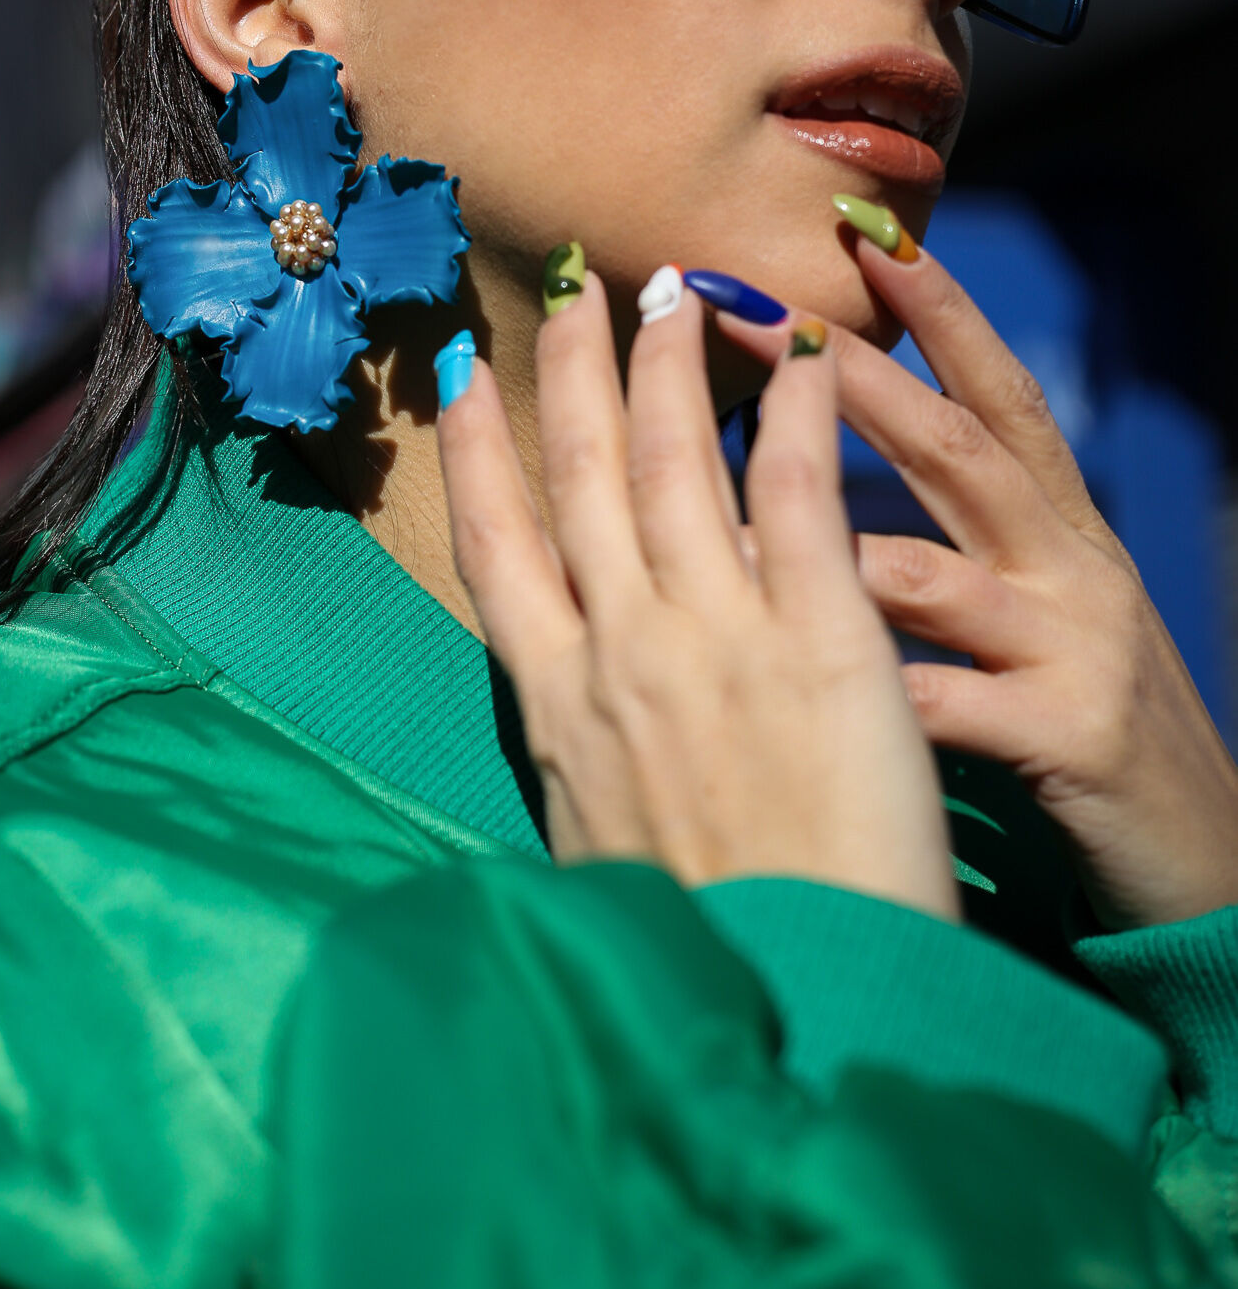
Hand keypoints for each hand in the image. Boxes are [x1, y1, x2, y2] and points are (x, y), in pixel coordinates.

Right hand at [436, 271, 957, 919]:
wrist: (791, 1003)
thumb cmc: (694, 945)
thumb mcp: (593, 839)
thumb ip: (582, 745)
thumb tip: (576, 682)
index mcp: (555, 706)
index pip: (497, 546)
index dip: (478, 450)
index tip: (469, 376)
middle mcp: (619, 650)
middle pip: (581, 477)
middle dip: (573, 371)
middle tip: (576, 285)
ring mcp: (713, 636)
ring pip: (675, 464)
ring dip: (668, 364)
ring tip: (670, 288)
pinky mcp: (818, 639)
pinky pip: (794, 494)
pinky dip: (791, 413)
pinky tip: (800, 350)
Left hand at [719, 237, 1237, 932]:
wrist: (1211, 860)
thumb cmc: (1087, 724)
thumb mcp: (1040, 610)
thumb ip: (960, 537)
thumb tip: (840, 465)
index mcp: (1059, 528)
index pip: (993, 391)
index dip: (936, 305)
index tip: (860, 227)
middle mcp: (1072, 568)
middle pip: (957, 448)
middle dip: (852, 376)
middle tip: (757, 308)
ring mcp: (1076, 650)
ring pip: (939, 575)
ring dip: (826, 542)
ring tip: (716, 517)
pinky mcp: (1074, 742)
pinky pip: (951, 708)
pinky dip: (872, 694)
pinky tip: (791, 685)